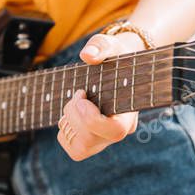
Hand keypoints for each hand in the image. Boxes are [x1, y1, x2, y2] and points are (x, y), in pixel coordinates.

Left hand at [56, 32, 143, 160]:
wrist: (114, 65)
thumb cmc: (113, 55)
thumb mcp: (108, 45)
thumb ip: (100, 47)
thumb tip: (88, 56)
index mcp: (129, 111)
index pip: (114, 131)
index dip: (91, 118)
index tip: (81, 94)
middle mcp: (120, 131)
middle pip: (90, 140)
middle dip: (73, 114)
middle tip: (78, 93)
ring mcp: (105, 139)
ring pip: (80, 148)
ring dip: (68, 122)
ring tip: (76, 102)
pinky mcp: (93, 142)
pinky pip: (73, 149)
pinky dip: (65, 131)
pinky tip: (72, 113)